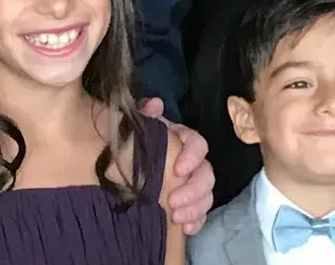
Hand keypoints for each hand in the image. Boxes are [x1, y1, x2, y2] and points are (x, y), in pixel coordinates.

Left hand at [139, 97, 213, 235]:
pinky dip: (196, 222)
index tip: (178, 169)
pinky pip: (201, 214)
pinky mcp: (191, 203)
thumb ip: (146, 115)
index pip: (198, 144)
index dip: (192, 156)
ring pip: (207, 195)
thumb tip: (155, 105)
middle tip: (172, 201)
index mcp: (183, 140)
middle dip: (193, 189)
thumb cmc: (137, 142)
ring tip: (176, 218)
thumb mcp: (139, 127)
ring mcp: (194, 184)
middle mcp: (193, 162)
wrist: (128, 163)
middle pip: (206, 174)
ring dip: (195, 208)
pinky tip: (185, 230)